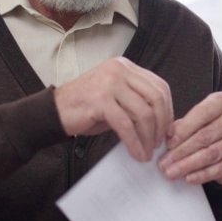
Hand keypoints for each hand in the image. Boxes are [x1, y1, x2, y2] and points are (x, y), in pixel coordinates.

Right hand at [53, 57, 172, 161]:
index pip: (159, 86)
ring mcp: (109, 83)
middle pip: (156, 98)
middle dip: (162, 125)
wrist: (53, 112)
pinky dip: (134, 143)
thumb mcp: (116, 99)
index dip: (168, 111)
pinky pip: (126, 125)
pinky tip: (136, 154)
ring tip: (147, 152)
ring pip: (143, 113)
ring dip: (149, 137)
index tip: (168, 130)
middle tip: (159, 143)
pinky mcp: (100, 100)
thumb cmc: (85, 108)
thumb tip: (163, 123)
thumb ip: (137, 102)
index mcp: (124, 66)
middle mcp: (118, 70)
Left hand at [158, 92, 221, 185]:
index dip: (183, 129)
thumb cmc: (211, 129)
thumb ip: (183, 126)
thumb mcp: (197, 122)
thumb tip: (169, 136)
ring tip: (172, 173)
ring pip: (212, 153)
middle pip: (205, 136)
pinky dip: (203, 175)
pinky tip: (189, 178)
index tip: (168, 143)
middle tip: (164, 164)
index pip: (202, 114)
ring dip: (189, 165)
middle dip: (182, 151)